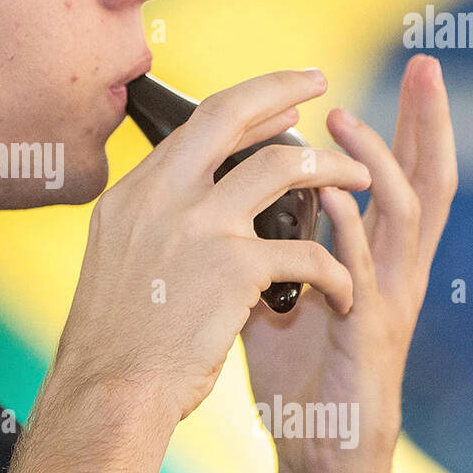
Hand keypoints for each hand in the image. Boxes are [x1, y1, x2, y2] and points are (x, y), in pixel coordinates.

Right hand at [54, 69, 370, 434]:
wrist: (111, 391)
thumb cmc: (116, 342)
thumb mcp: (117, 260)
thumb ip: (152, 223)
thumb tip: (189, 206)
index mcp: (133, 194)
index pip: (196, 127)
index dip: (246, 106)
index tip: (278, 100)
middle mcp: (162, 196)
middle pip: (229, 115)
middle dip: (281, 89)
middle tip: (319, 81)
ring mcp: (198, 226)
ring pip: (282, 167)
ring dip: (332, 169)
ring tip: (361, 179)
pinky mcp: (233, 267)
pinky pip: (306, 252)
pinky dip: (336, 271)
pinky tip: (345, 290)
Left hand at [241, 54, 457, 472]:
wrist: (316, 446)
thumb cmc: (297, 365)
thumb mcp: (280, 285)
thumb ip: (267, 237)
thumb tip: (222, 192)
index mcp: (371, 250)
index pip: (395, 171)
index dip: (402, 121)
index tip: (403, 70)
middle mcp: (390, 266)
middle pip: (425, 177)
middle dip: (425, 121)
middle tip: (422, 66)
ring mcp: (386, 298)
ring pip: (404, 215)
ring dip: (377, 162)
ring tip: (346, 122)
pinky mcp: (368, 334)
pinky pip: (363, 272)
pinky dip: (346, 230)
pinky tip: (329, 200)